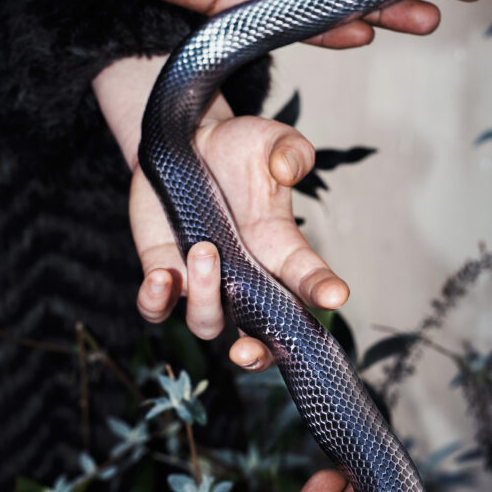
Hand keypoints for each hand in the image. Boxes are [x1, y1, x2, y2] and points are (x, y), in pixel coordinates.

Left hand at [132, 99, 347, 373]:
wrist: (184, 142)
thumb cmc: (236, 147)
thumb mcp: (270, 138)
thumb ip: (291, 149)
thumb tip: (288, 169)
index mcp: (279, 249)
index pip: (306, 281)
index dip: (322, 291)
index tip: (335, 293)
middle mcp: (245, 276)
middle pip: (259, 336)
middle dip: (257, 354)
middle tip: (247, 350)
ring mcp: (203, 281)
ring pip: (207, 322)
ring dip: (205, 297)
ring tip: (204, 250)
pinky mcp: (163, 273)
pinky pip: (156, 309)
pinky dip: (155, 302)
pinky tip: (159, 278)